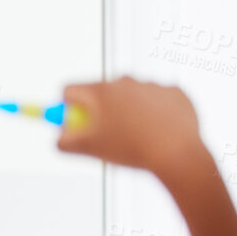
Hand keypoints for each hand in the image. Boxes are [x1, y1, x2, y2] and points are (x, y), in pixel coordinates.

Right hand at [56, 77, 206, 181]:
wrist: (177, 154)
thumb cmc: (131, 151)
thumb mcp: (91, 149)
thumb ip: (66, 142)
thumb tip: (59, 138)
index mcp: (100, 91)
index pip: (70, 90)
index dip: (67, 107)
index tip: (75, 123)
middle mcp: (125, 81)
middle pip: (101, 91)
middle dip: (101, 111)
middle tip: (109, 135)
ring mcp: (152, 85)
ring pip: (131, 97)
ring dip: (130, 113)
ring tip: (140, 138)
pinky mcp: (175, 92)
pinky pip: (158, 101)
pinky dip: (156, 115)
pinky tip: (161, 133)